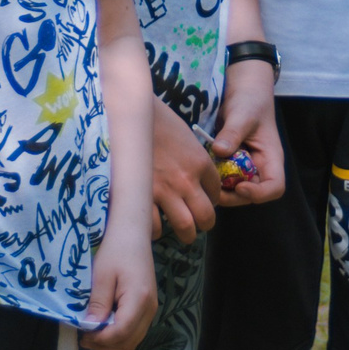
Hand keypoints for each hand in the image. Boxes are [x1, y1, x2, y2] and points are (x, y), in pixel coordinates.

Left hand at [79, 231, 157, 349]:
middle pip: (130, 342)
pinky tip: (105, 326)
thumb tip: (90, 328)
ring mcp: (152, 307)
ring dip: (113, 343)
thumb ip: (98, 304)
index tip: (83, 335)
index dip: (101, 340)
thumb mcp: (102, 276)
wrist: (133, 233)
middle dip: (106, 346)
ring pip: (134, 339)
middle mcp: (150, 307)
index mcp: (139, 298)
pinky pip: (136, 330)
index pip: (121, 333)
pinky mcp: (148, 305)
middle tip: (85, 338)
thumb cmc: (116, 250)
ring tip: (92, 334)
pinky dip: (120, 335)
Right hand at [149, 106, 221, 241]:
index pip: (216, 192)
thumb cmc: (160, 122)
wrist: (132, 117)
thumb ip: (195, 162)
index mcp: (201, 164)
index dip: (213, 199)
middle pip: (205, 216)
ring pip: (185, 227)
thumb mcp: (187, 139)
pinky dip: (155, 230)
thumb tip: (198, 180)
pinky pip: (154, 227)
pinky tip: (155, 225)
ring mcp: (164, 192)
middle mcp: (186, 181)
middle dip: (205, 223)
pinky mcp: (142, 197)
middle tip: (199, 224)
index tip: (206, 200)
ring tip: (183, 232)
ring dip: (186, 232)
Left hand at [212, 60, 284, 206]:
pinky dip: (213, 179)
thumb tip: (218, 151)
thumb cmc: (250, 101)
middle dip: (232, 196)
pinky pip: (223, 180)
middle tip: (212, 187)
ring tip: (205, 177)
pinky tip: (202, 169)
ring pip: (235, 191)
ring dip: (220, 189)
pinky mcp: (231, 165)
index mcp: (271, 158)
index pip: (274, 187)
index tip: (239, 186)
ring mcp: (244, 168)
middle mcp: (259, 167)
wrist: (243, 91)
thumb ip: (232, 133)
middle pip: (251, 196)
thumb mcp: (242, 115)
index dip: (258, 194)